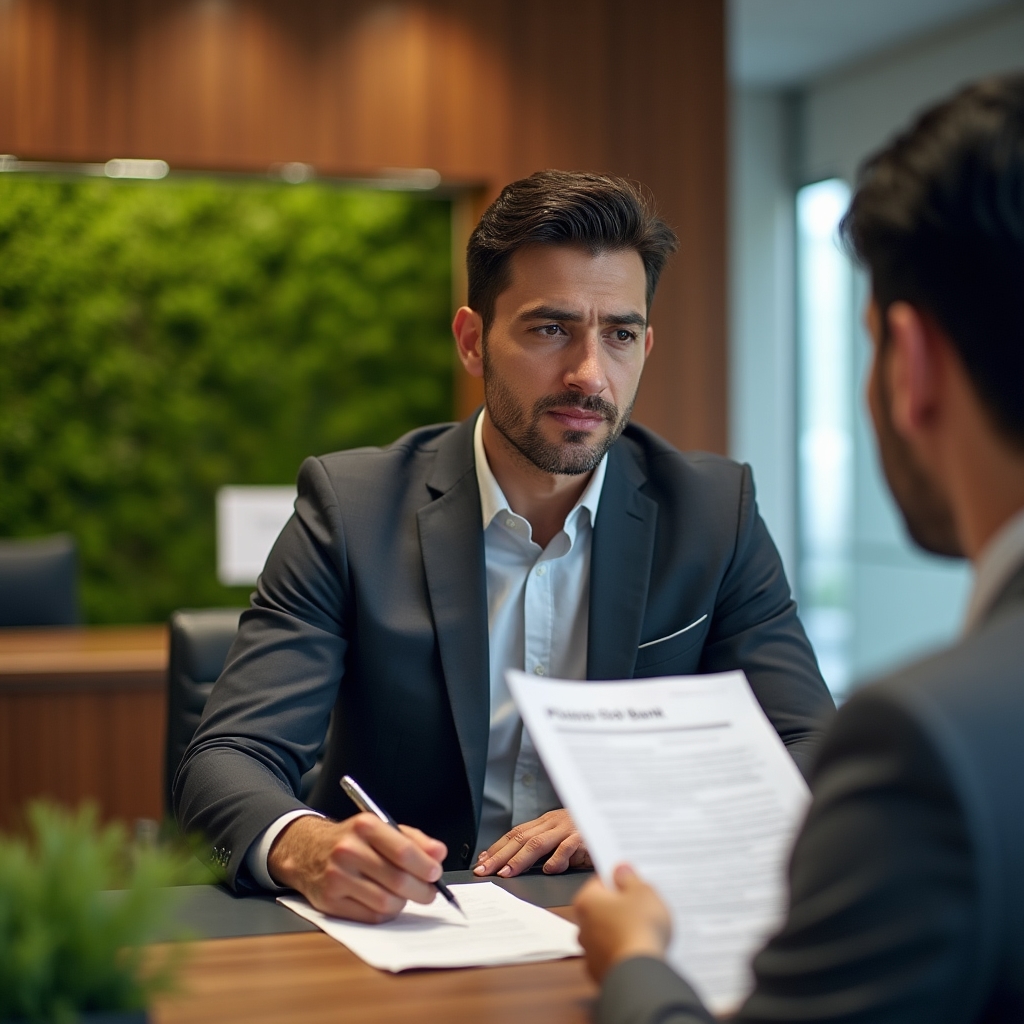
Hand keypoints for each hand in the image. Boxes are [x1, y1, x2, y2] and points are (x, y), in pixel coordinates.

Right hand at [267, 813, 445, 922]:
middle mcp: (349, 851)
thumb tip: (439, 854)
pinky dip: (386, 913)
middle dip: (422, 890)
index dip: (425, 866)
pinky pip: (371, 917)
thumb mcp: (381, 828)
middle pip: (398, 880)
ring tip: (405, 895)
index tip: (436, 873)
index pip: (403, 851)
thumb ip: (414, 840)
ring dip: (404, 902)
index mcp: (365, 826)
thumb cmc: (352, 840)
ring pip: (386, 902)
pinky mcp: (330, 903)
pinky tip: (386, 902)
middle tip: (429, 891)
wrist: (308, 850)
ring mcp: (337, 878)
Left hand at [473, 808, 590, 877]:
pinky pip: (567, 848)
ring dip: (519, 859)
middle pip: (520, 838)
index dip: (497, 847)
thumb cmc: (587, 834)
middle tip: (484, 870)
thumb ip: (542, 849)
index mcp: (546, 822)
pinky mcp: (583, 838)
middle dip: (499, 855)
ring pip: (538, 843)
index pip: (515, 834)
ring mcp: (567, 829)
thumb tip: (513, 862)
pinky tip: (548, 870)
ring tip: (506, 872)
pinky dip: (557, 859)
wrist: (614, 819)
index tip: (481, 860)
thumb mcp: (561, 839)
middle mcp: (553, 823)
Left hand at [573, 864, 671, 982]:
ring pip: (606, 933)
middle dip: (620, 906)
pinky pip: (612, 955)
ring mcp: (589, 952)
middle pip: (602, 909)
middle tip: (643, 905)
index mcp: (587, 901)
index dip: (618, 880)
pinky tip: (639, 951)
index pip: (599, 882)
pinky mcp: (600, 972)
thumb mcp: (642, 892)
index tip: (632, 881)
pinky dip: (623, 952)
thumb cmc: (639, 928)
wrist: (640, 974)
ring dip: (621, 931)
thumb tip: (620, 870)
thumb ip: (629, 878)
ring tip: (645, 930)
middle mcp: (582, 926)